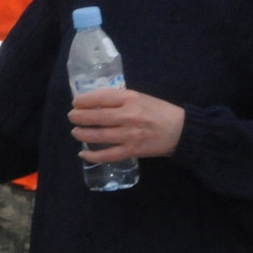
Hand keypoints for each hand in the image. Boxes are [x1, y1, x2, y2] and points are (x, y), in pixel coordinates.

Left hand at [69, 88, 184, 162]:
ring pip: (99, 135)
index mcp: (131, 98)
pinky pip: (108, 154)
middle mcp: (128, 116)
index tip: (76, 102)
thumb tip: (95, 102)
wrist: (181, 131)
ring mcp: (129, 135)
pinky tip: (83, 153)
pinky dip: (93, 155)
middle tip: (71, 117)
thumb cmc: (160, 111)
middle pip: (97, 116)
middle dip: (79, 117)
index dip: (85, 100)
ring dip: (82, 134)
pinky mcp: (132, 151)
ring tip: (75, 132)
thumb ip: (120, 99)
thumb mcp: (141, 97)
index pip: (101, 97)